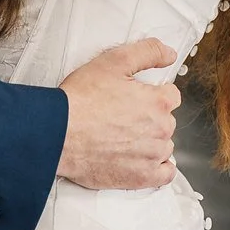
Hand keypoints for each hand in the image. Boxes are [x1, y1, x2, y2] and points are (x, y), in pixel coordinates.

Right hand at [56, 39, 180, 190]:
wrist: (58, 134)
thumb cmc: (80, 100)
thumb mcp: (113, 62)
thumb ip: (148, 52)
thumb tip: (169, 54)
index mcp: (158, 102)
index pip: (171, 96)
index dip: (151, 94)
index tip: (135, 98)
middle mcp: (161, 130)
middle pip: (166, 121)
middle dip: (148, 118)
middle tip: (121, 117)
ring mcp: (152, 156)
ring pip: (163, 146)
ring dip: (150, 142)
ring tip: (122, 138)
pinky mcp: (141, 177)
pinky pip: (164, 174)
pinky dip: (157, 167)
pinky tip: (140, 159)